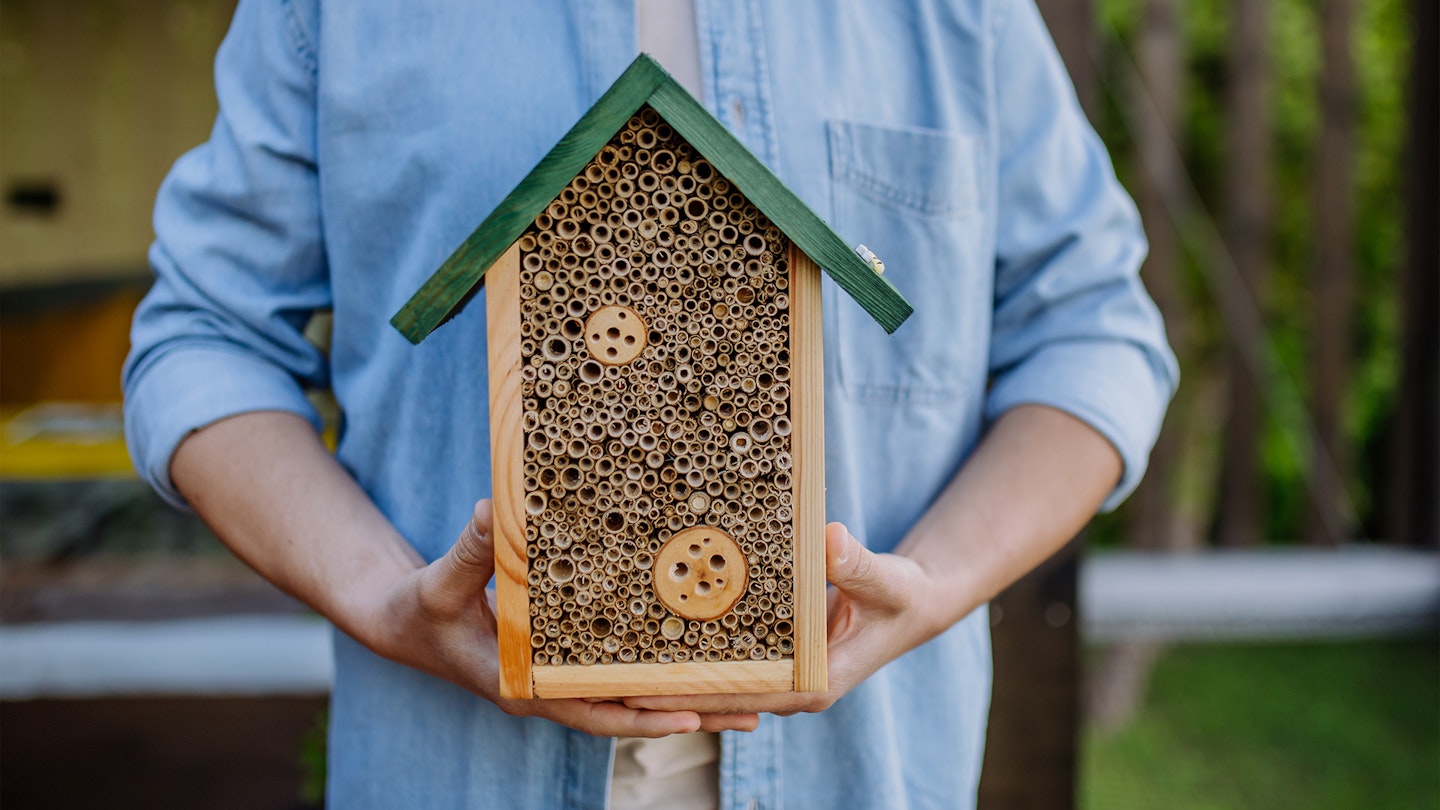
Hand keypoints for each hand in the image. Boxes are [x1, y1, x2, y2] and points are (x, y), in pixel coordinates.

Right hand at [369, 499, 759, 736]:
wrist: (406, 623)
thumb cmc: (422, 609)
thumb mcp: (439, 584)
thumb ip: (469, 551)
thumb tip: (490, 511)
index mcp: (523, 685)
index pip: (592, 712)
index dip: (640, 716)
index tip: (691, 714)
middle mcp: (551, 690)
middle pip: (630, 712)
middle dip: (689, 712)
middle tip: (754, 709)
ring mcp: (561, 678)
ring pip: (632, 696)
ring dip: (687, 696)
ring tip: (751, 696)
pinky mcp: (567, 660)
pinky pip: (620, 671)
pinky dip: (659, 668)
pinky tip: (701, 655)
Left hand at [623, 522, 937, 716]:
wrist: (910, 604)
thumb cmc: (901, 596)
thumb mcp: (887, 579)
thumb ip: (856, 563)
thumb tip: (829, 538)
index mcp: (813, 682)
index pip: (740, 695)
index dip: (690, 693)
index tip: (641, 688)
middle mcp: (789, 686)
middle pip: (714, 697)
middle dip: (661, 691)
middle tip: (600, 680)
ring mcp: (778, 674)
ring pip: (713, 683)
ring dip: (666, 675)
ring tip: (606, 663)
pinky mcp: (771, 657)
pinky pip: (722, 662)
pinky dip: (688, 652)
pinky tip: (645, 634)